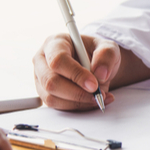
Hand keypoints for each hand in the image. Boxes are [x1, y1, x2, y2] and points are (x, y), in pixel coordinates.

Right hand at [33, 33, 149, 110]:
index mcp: (55, 43)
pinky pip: (57, 106)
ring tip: (98, 98)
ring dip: (78, 102)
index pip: (58, 60)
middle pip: (51, 82)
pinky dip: (77, 107)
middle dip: (77, 93)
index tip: (94, 84)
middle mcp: (43, 60)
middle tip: (98, 95)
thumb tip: (100, 74)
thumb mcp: (108, 47)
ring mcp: (41, 78)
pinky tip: (92, 101)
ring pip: (52, 97)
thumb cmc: (97, 53)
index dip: (76, 74)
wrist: (96, 65)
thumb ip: (106, 55)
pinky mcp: (46, 93)